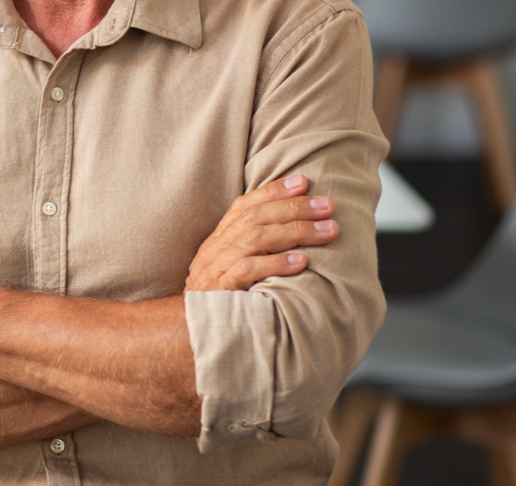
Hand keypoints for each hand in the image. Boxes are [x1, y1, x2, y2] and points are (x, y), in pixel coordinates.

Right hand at [185, 175, 338, 291]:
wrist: (188, 334)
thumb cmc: (220, 303)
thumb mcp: (230, 271)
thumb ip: (253, 252)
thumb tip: (293, 233)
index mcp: (218, 241)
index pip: (244, 206)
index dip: (273, 191)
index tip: (303, 182)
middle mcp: (214, 249)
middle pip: (254, 218)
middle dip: (294, 208)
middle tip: (327, 205)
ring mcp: (215, 269)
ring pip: (254, 238)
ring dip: (295, 231)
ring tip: (327, 230)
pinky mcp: (219, 290)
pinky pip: (247, 270)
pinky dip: (276, 263)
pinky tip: (301, 262)